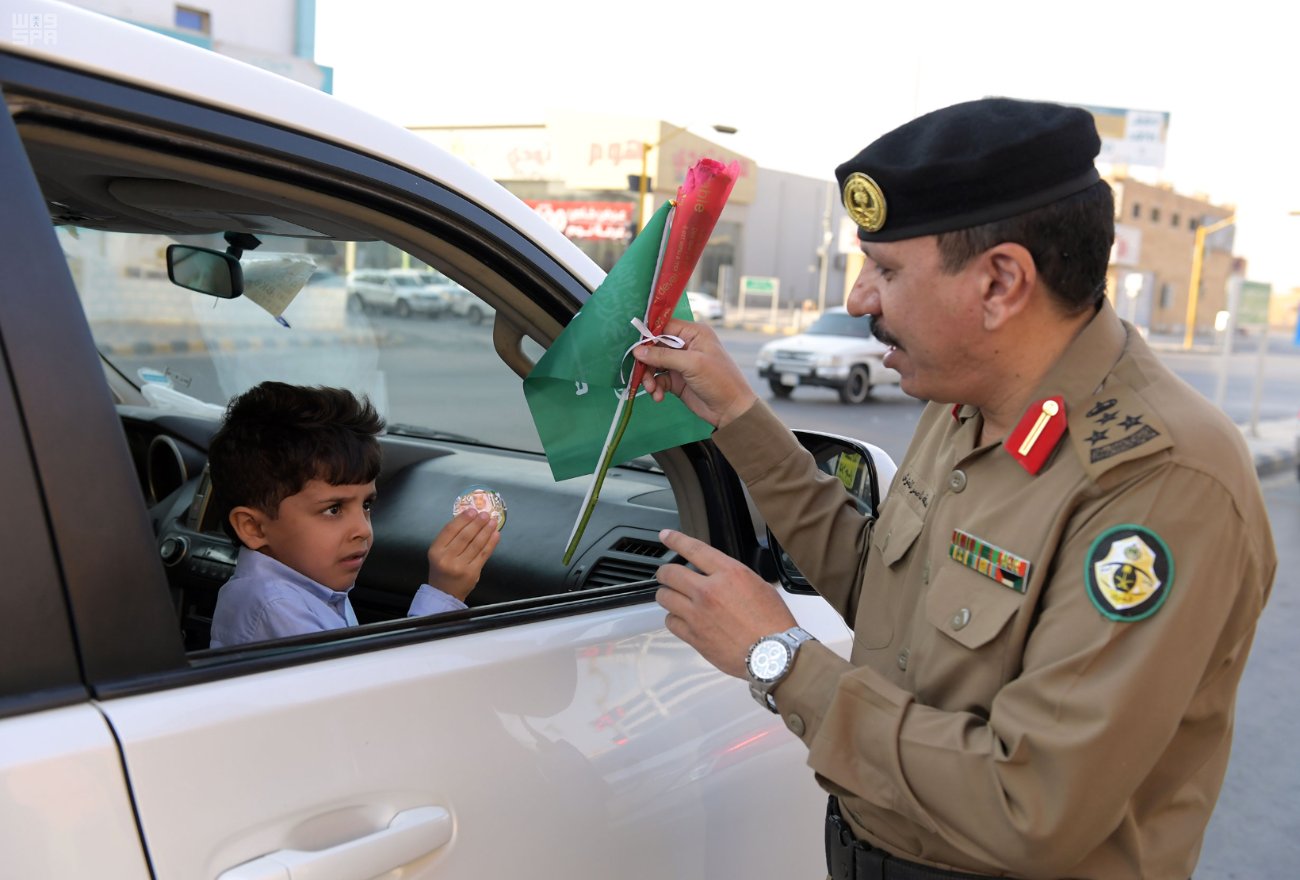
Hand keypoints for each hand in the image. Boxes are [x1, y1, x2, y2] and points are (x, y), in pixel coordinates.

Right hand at [427, 509, 500, 600]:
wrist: (444, 593)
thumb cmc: (442, 569)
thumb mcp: (439, 553)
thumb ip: (451, 538)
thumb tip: (470, 518)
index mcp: (436, 550)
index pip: (450, 530)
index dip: (462, 519)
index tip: (472, 510)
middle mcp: (446, 558)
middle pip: (465, 536)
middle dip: (477, 523)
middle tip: (485, 514)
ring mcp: (460, 566)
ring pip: (476, 544)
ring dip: (486, 530)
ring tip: (492, 521)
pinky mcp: (472, 573)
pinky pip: (484, 554)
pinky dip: (491, 543)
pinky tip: (495, 534)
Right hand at [631, 319, 757, 428]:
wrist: (731, 410)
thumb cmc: (719, 380)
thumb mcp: (692, 364)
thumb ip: (664, 356)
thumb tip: (637, 351)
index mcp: (693, 333)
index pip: (664, 327)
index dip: (648, 335)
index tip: (635, 346)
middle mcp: (685, 345)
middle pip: (655, 346)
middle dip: (646, 361)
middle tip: (640, 374)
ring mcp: (680, 363)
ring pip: (654, 364)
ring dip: (649, 377)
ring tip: (652, 390)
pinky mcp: (676, 380)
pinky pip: (658, 379)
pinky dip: (655, 387)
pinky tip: (659, 396)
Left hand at [654, 528, 796, 677]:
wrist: (773, 654)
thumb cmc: (772, 623)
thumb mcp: (758, 585)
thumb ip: (732, 576)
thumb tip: (716, 575)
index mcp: (728, 573)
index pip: (693, 549)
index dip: (675, 540)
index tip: (666, 536)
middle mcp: (708, 591)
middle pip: (670, 573)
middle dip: (665, 573)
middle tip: (667, 575)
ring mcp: (697, 614)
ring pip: (664, 597)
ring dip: (667, 595)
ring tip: (674, 597)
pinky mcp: (693, 636)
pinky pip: (670, 622)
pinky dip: (673, 618)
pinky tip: (681, 618)